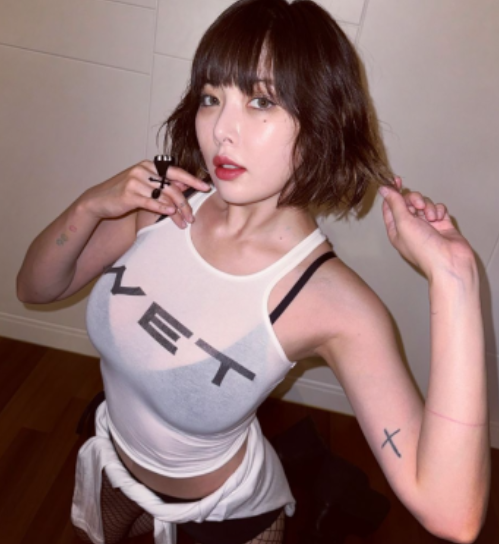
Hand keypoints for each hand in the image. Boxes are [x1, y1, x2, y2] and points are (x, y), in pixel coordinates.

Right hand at [78, 160, 210, 228]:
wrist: (99, 200)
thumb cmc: (126, 192)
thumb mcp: (145, 184)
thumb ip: (163, 183)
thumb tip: (185, 185)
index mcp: (150, 166)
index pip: (176, 172)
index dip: (192, 180)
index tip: (206, 188)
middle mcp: (143, 170)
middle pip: (172, 187)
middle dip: (185, 204)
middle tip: (192, 217)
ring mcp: (135, 181)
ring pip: (163, 197)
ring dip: (176, 212)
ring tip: (183, 223)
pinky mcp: (129, 194)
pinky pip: (150, 202)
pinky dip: (162, 208)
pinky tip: (170, 213)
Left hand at [379, 177, 474, 279]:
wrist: (449, 260)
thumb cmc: (422, 247)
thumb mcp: (403, 223)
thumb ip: (395, 203)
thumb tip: (384, 189)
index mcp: (396, 229)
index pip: (390, 206)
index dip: (392, 192)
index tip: (396, 180)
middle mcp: (410, 227)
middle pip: (408, 202)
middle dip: (414, 200)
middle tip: (419, 206)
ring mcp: (427, 225)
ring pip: (424, 204)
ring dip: (428, 207)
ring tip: (432, 219)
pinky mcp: (442, 224)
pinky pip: (438, 209)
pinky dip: (439, 211)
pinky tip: (440, 219)